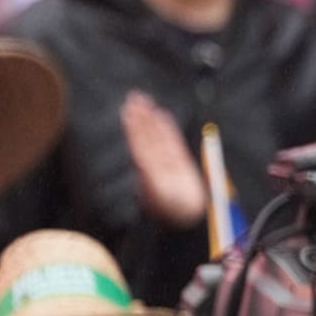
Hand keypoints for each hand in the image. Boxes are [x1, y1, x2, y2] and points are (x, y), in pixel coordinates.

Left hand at [121, 90, 207, 227]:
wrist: (187, 219)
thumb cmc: (171, 210)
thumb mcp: (158, 195)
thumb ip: (152, 178)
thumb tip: (142, 165)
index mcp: (145, 169)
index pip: (138, 142)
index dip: (134, 126)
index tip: (128, 111)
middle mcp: (153, 162)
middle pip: (146, 135)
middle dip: (141, 117)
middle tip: (135, 97)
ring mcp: (166, 160)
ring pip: (157, 135)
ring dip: (151, 118)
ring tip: (144, 101)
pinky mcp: (180, 161)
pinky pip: (172, 140)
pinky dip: (167, 128)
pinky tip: (162, 115)